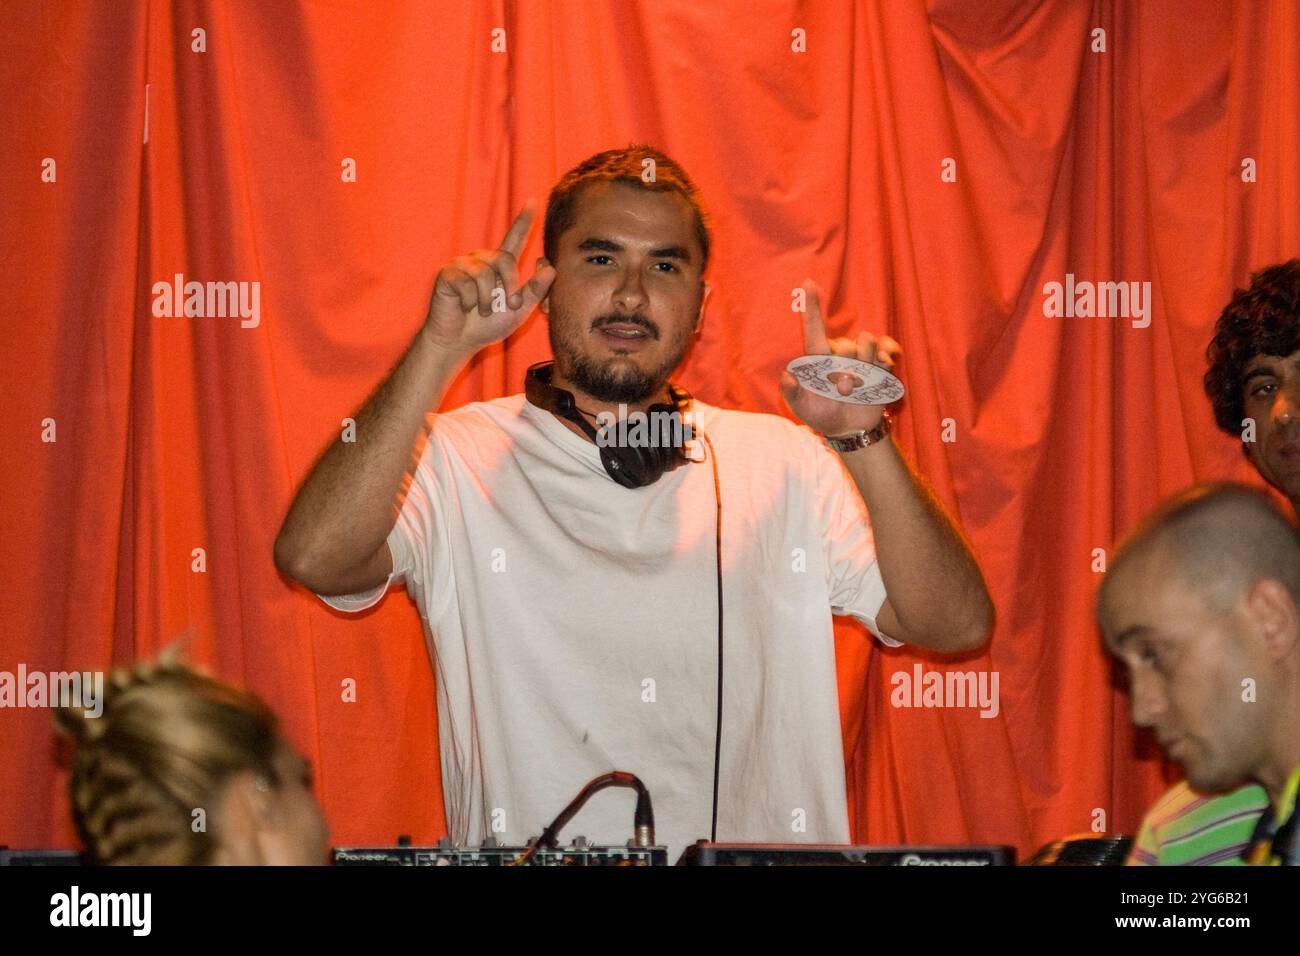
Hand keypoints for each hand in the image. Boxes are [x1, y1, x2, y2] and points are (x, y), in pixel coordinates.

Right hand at [422, 198, 556, 357]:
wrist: (459, 340)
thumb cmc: (488, 325)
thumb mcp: (519, 311)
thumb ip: (535, 291)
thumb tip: (550, 268)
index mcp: (500, 266)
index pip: (514, 239)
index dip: (524, 221)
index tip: (533, 201)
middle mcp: (482, 259)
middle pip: (505, 259)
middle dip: (511, 286)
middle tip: (509, 305)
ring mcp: (464, 264)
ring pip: (485, 273)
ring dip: (488, 299)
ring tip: (482, 310)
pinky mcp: (448, 273)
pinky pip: (467, 283)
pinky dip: (470, 301)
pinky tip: (464, 308)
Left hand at [780, 279, 901, 436]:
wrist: (850, 428)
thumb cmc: (822, 416)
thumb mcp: (802, 409)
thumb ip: (793, 394)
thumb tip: (787, 375)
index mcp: (817, 359)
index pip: (814, 329)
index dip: (812, 307)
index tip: (808, 282)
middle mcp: (838, 353)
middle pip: (846, 344)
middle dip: (847, 370)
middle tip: (842, 392)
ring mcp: (860, 356)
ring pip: (867, 342)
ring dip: (866, 367)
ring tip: (858, 388)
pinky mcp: (879, 363)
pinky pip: (886, 348)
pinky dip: (886, 354)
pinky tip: (884, 364)